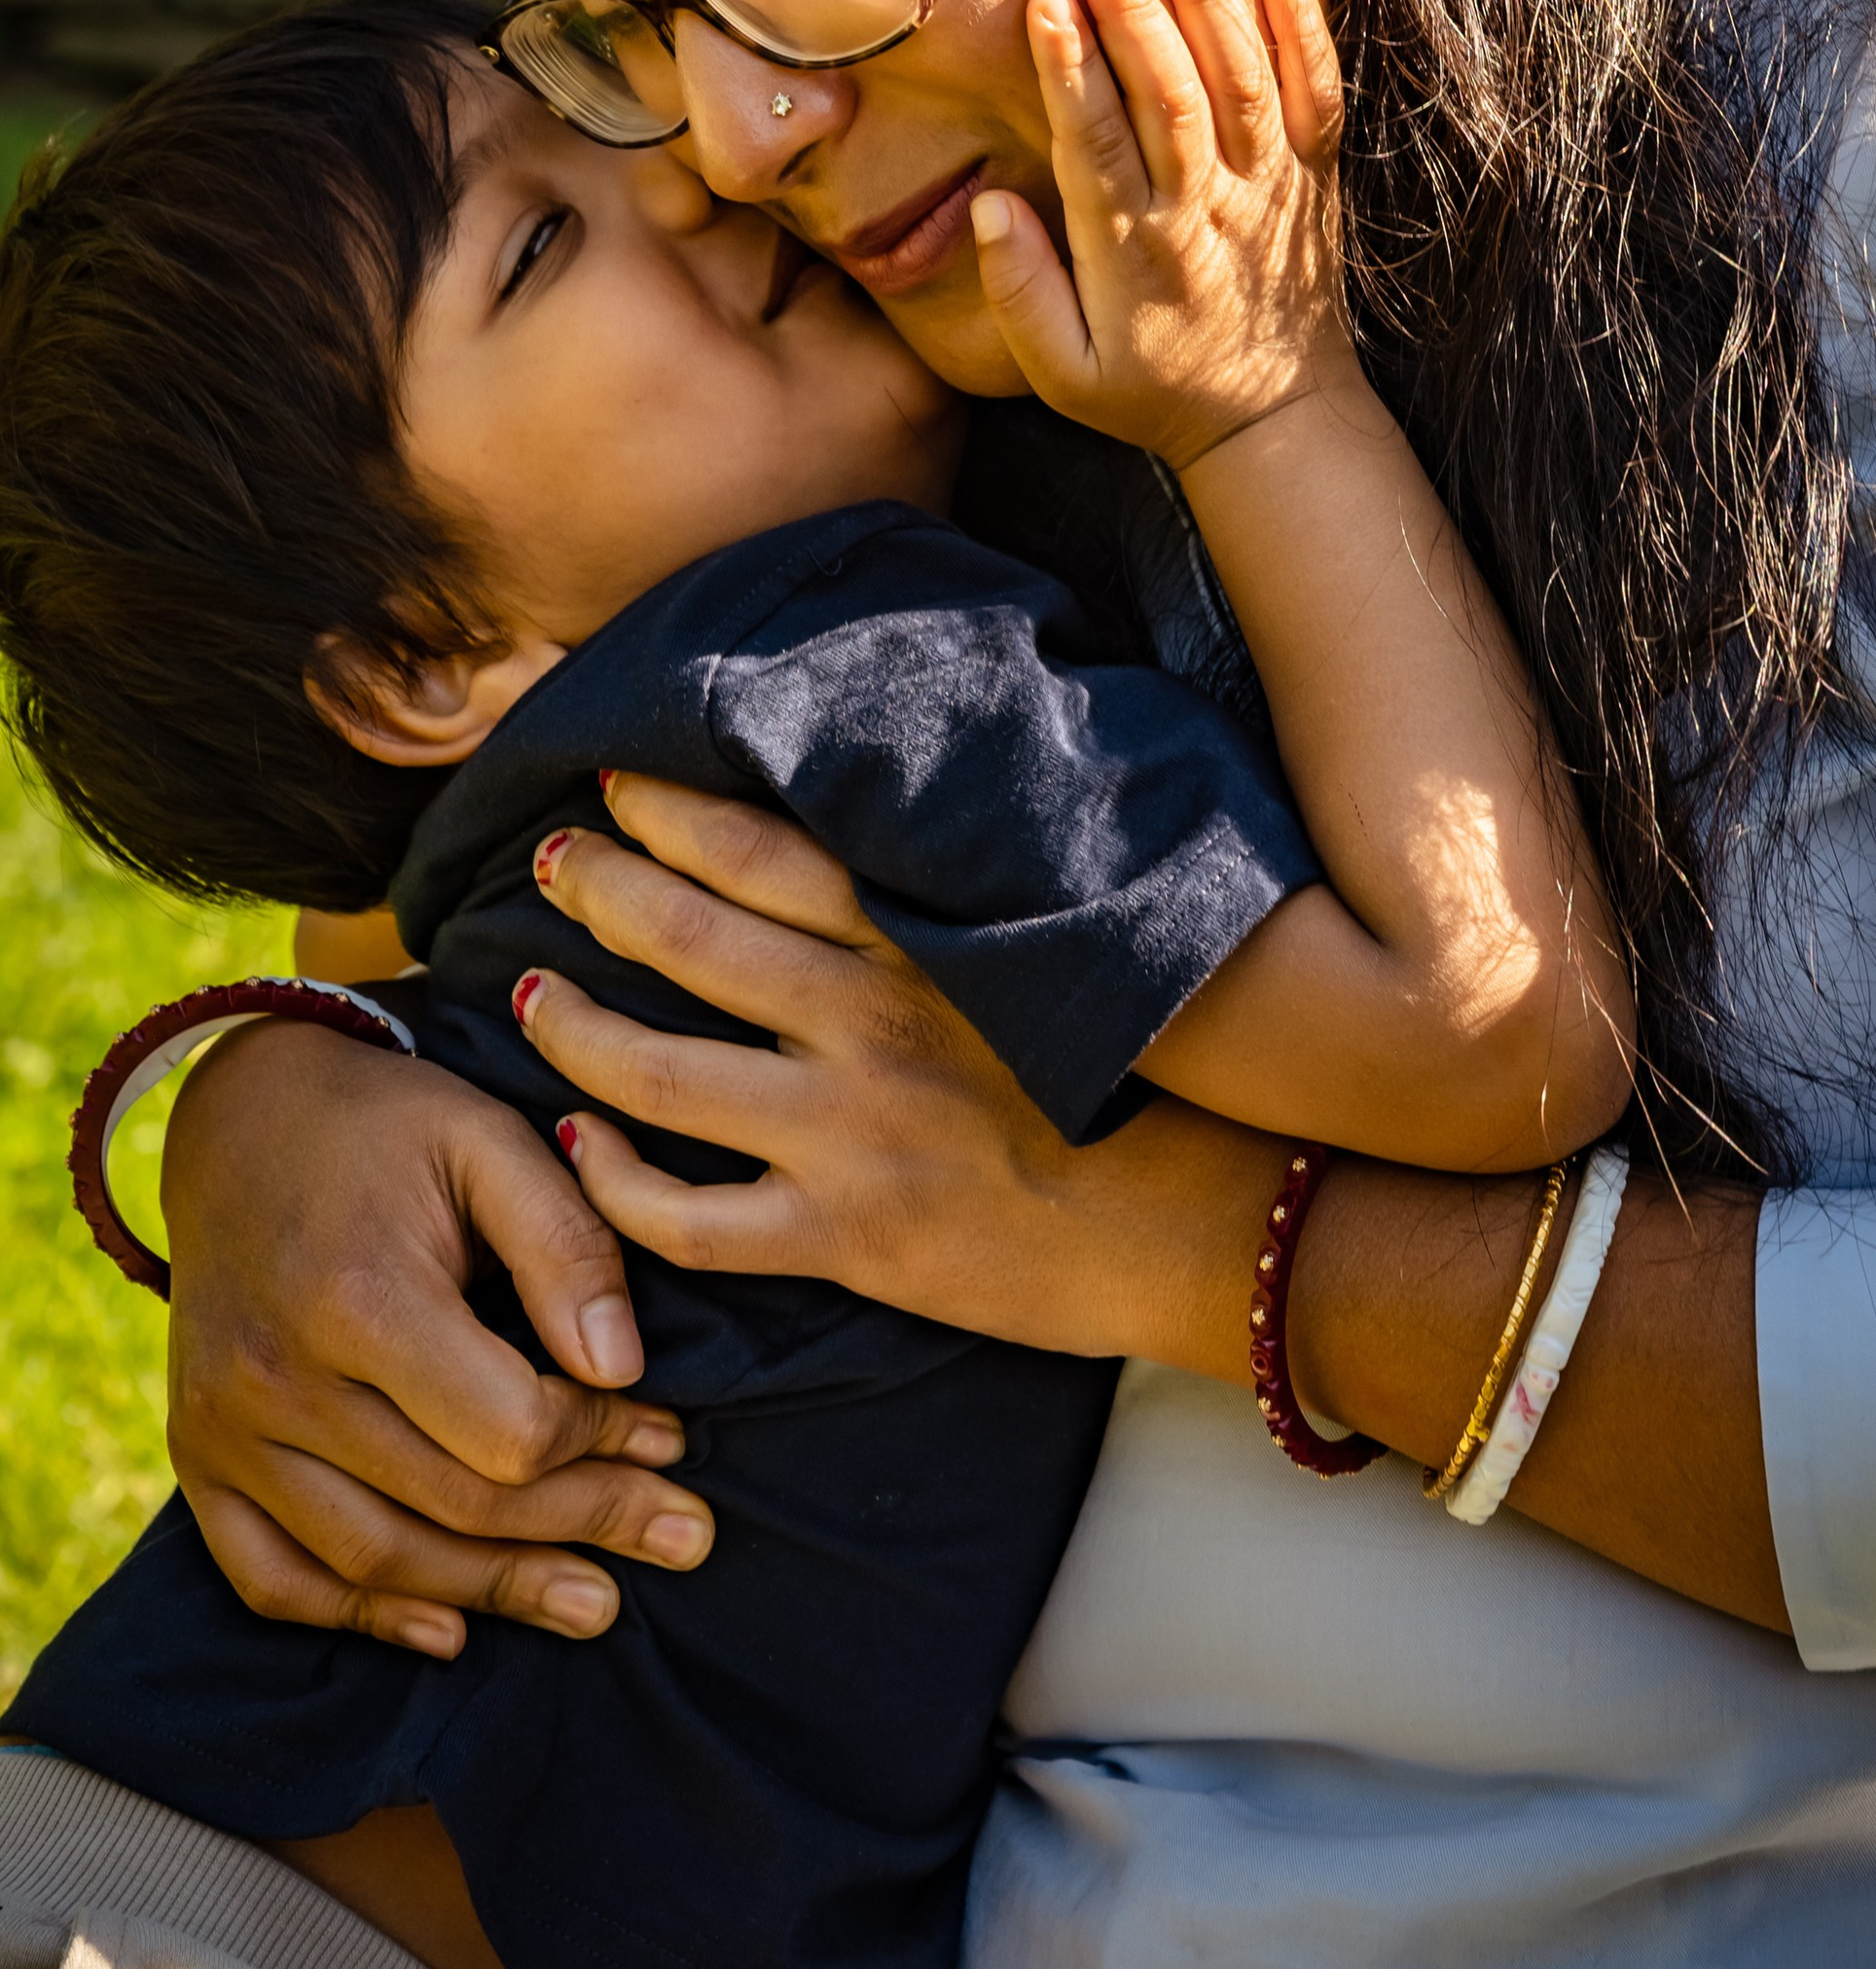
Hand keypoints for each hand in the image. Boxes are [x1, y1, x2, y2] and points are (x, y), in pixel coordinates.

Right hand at [162, 1021, 715, 1659]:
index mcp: (358, 1298)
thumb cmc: (388, 1124)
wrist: (238, 1116)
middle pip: (452, 1502)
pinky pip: (273, 1578)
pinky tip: (447, 1629)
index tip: (670, 1434)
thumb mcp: (491, 1140)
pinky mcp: (196, 1458)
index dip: (601, 1442)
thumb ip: (565, 1244)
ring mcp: (224, 1431)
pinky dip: (361, 1615)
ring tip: (596, 1603)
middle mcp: (278, 1380)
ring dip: (495, 1592)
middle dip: (585, 1527)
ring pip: (375, 1557)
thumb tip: (622, 1369)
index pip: (505, 1430)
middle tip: (684, 1539)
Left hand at [523, 775, 1278, 1358]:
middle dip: (595, 888)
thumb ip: (945, 900)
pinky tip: (571, 1146)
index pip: (761, 848)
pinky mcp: (845, 1238)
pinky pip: (684, 1216)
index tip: (610, 785)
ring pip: (654, 1071)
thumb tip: (860, 834)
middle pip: (686, 936)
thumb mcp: (1044, 949)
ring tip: (524, 995)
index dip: (668, 809)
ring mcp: (851, 1132)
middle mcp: (873, 1018)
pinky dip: (607, 1180)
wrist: (1202, 1216)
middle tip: (544, 863)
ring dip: (567, 1025)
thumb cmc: (1133, 1072)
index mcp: (922, 937)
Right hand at [967, 0, 1356, 475]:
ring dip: (1211, 1)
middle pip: (1170, 95)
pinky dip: (1305, 37)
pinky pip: (1318, 101)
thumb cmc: (1154, 392)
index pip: (1096, 143)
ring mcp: (1267, 189)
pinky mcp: (1314, 180)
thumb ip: (1020, 294)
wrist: (1275, 421)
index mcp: (1133, 251)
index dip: (1070, 70)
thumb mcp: (1063, 376)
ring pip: (1242, 82)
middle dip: (1135, 11)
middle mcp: (1204, 209)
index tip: (1046, 2)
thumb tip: (989, 205)